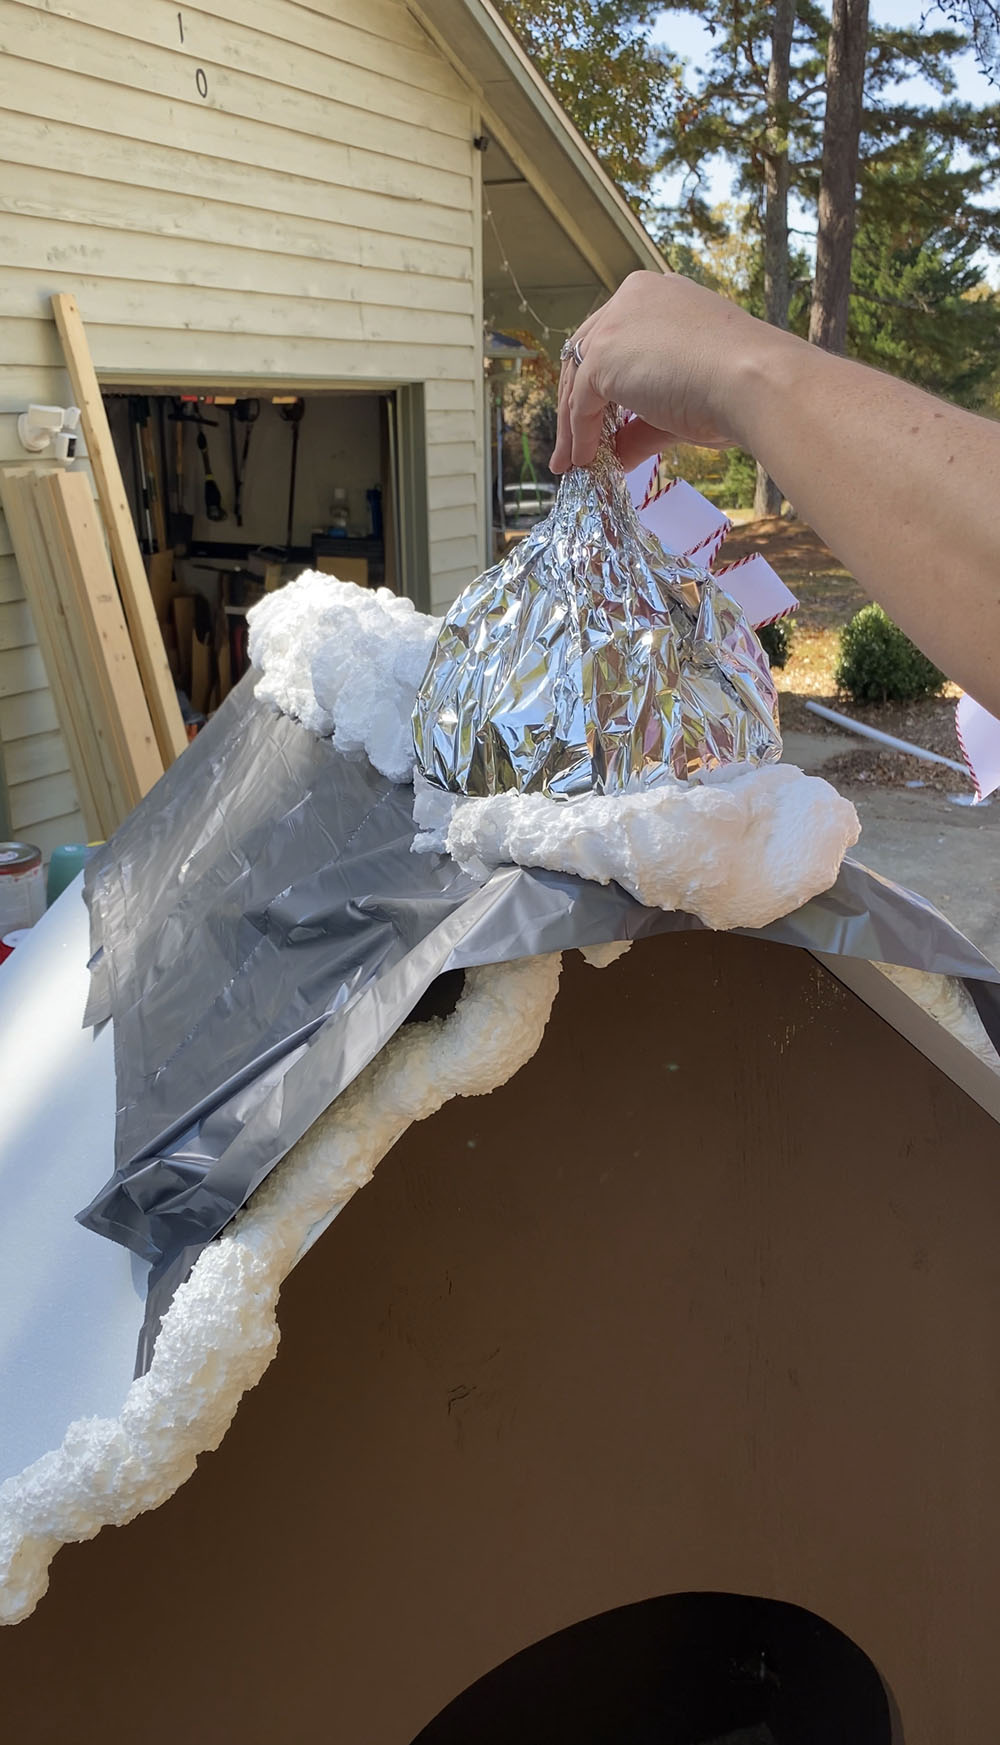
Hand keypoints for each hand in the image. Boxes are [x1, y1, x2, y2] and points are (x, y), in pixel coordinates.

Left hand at [550, 271, 773, 473]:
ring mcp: (616, 321)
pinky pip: (580, 402)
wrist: (756, 383)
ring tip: (572, 464)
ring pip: (578, 379)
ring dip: (571, 426)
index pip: (614, 337)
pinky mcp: (603, 353)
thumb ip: (641, 422)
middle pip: (586, 353)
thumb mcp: (678, 400)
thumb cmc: (735, 390)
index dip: (602, 380)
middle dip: (577, 402)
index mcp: (657, 296)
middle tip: (574, 443)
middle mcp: (633, 296)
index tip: (598, 417)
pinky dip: (578, 435)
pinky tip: (585, 461)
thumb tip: (617, 454)